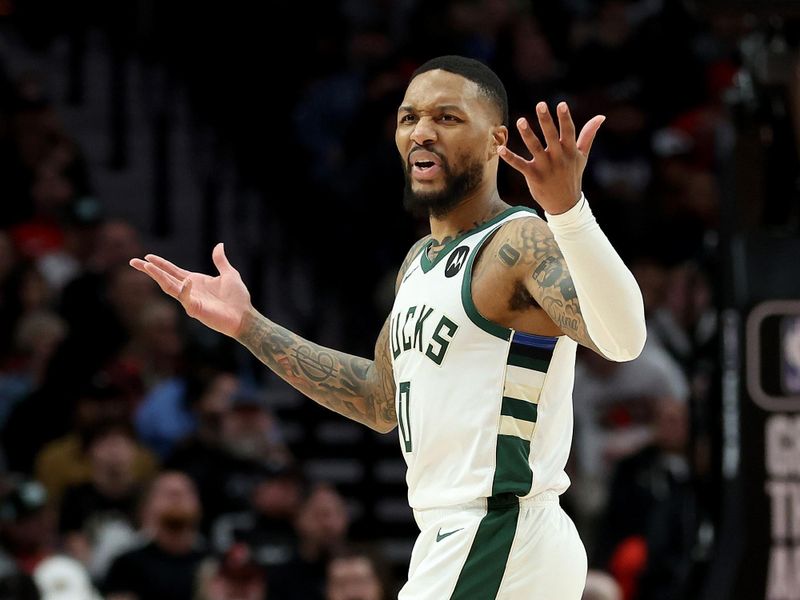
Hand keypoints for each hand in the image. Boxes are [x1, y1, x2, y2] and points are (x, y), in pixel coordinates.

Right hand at [129, 243, 251, 337]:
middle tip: (132, 261)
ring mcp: (190, 300)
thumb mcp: (229, 274)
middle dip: (149, 270)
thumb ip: (221, 261)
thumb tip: (219, 245)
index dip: (160, 264)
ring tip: (147, 266)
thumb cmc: (238, 298)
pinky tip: (187, 280)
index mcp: (195, 281)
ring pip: (169, 287)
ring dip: (158, 277)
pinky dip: (185, 289)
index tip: (146, 257)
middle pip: (165, 278)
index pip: (172, 271)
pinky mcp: (195, 309)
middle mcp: (189, 290)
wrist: (245, 316)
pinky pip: (186, 298)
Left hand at [498, 101, 604, 214]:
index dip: (565, 118)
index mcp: (570, 151)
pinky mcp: (533, 176)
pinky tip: (500, 149)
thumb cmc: (573, 175)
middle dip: (546, 121)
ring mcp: (545, 167)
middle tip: (540, 105)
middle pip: (552, 136)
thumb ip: (588, 135)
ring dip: (528, 134)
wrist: (565, 204)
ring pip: (535, 148)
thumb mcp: (582, 156)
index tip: (561, 104)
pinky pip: (520, 165)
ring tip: (520, 121)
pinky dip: (509, 157)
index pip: (569, 131)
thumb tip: (600, 117)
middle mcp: (558, 157)